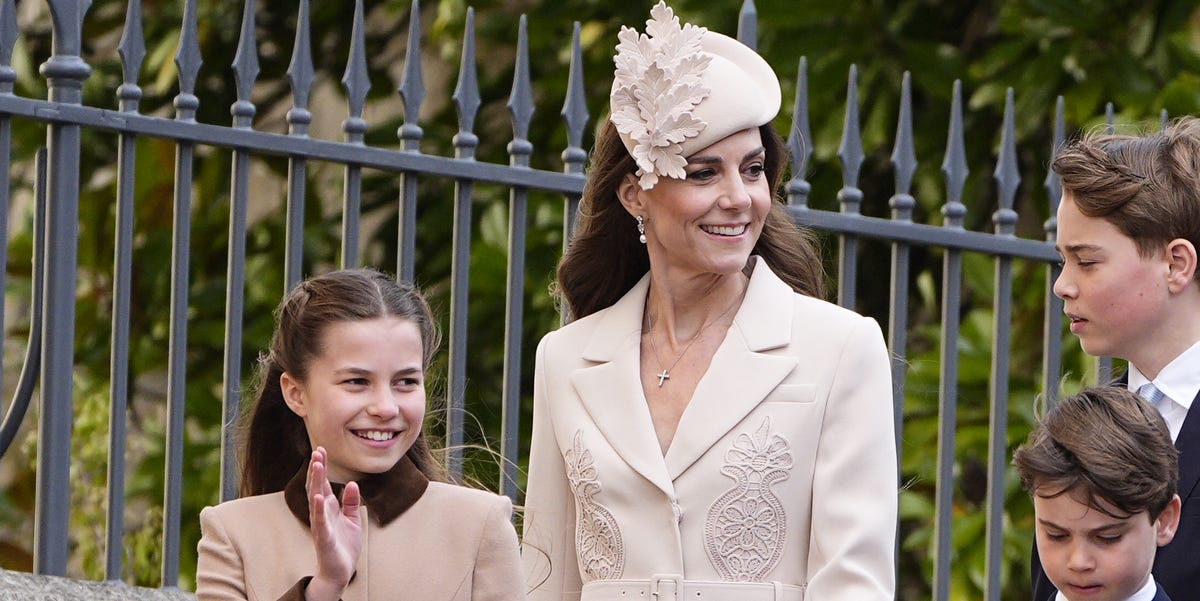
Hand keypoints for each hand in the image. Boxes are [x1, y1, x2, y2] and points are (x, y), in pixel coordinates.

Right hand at [303, 447, 362, 600]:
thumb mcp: (352, 519)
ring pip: (316, 500)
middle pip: (317, 487)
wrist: (340, 571)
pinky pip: (321, 522)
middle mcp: (322, 514)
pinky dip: (319, 509)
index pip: (324, 483)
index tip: (321, 449)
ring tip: (316, 466)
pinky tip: (318, 497)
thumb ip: (351, 502)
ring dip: (316, 483)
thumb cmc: (344, 545)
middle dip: (317, 469)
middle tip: (317, 451)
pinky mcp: (324, 538)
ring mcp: (321, 525)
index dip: (322, 467)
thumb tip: (352, 484)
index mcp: (329, 508)